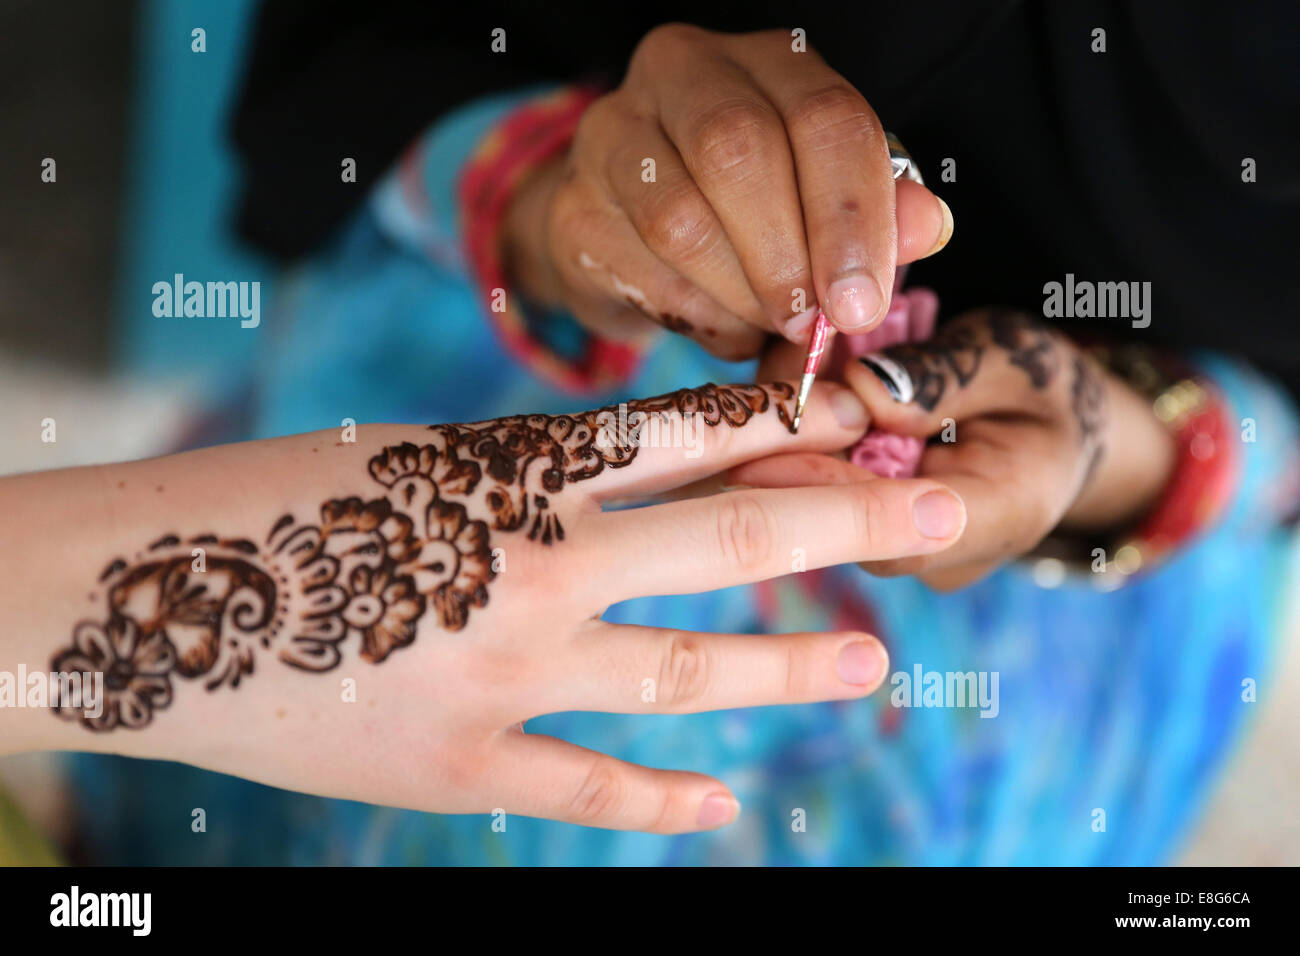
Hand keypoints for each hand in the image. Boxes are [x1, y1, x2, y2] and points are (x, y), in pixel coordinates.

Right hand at [28, 382, 965, 831]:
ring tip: (870, 661)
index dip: (795, 418)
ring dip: (787, 661)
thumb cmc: (280, 504)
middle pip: (727, 533)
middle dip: (850, 516)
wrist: (137, 597)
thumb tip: (667, 471)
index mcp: (512, 468)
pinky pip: (592, 786)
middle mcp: (529, 562)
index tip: (874, 412)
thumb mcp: (421, 460)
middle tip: (947, 509)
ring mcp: (504, 670)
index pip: (690, 431)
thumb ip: (540, 476)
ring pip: (684, 667)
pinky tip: (726, 805)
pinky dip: (663, 800)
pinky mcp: (463, 763)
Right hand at [503, 24, 953, 359]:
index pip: (822, 116)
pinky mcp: (573, 206)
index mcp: (765, 64)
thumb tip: (927, 227)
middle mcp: (682, 75)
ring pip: (680, 218)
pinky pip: (638, 270)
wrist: (629, 235)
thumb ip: (880, 213)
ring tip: (767, 329)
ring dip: (738, 295)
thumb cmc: (748, 218)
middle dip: (788, 257)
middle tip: (810, 327)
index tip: (860, 304)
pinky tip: (721, 328)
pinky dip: (693, 317)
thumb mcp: (825, 206)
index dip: (850, 215)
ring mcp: (613, 134)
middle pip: (739, 151)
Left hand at [732, 311, 1175, 589]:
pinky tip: (764, 407)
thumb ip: (941, 378)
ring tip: (744, 401)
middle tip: (734, 415)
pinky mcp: (872, 532)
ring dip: (785, 454)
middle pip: (844, 524)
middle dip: (788, 464)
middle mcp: (943, 551)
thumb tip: (861, 389)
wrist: (1058, 426)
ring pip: (823, 511)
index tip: (772, 439)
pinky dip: (798, 451)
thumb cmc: (1043, 386)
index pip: (897, 528)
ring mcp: (902, 548)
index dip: (827, 487)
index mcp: (1002, 515)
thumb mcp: (1010, 358)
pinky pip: (824, 497)